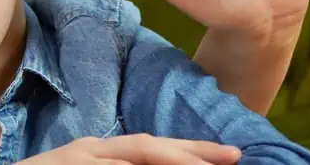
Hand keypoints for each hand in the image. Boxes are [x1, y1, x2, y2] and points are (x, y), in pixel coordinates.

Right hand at [16, 135, 240, 163]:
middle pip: (147, 147)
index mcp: (99, 151)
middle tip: (231, 157)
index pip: (151, 146)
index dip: (191, 149)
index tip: (231, 156)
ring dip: (170, 162)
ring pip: (133, 158)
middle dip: (190, 153)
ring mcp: (78, 160)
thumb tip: (162, 162)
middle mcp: (91, 151)